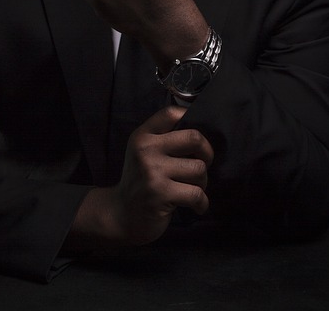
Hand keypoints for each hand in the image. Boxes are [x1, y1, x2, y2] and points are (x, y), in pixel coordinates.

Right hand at [113, 105, 213, 243]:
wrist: (122, 214)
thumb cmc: (140, 180)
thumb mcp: (143, 152)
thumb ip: (163, 136)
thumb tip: (198, 125)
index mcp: (143, 136)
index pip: (170, 113)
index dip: (190, 117)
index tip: (196, 133)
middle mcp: (146, 150)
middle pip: (194, 138)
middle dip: (207, 152)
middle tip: (203, 163)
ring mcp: (153, 172)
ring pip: (198, 168)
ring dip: (203, 181)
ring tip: (193, 187)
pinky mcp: (161, 195)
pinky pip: (196, 194)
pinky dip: (202, 202)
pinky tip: (197, 205)